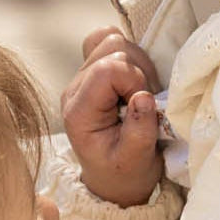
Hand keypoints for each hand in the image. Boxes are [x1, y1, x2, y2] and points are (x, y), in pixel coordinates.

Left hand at [61, 27, 163, 206]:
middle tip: (145, 102)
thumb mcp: (135, 161)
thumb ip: (139, 132)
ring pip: (111, 40)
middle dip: (138, 71)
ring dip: (136, 63)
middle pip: (110, 48)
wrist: (114, 179)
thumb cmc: (124, 173)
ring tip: (140, 94)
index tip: (144, 105)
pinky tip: (133, 82)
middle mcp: (74, 89)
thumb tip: (143, 97)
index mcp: (79, 111)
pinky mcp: (92, 72)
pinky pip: (108, 42)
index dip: (135, 80)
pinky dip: (128, 56)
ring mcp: (81, 77)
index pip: (108, 70)